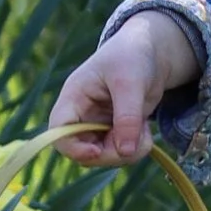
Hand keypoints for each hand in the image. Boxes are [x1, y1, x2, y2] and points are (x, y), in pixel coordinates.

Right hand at [50, 14, 201, 164]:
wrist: (152, 54)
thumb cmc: (133, 56)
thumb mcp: (131, 82)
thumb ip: (128, 117)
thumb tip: (125, 152)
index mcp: (74, 97)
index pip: (58, 130)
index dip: (72, 147)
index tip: (97, 151)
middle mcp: (81, 115)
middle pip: (82, 150)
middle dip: (110, 154)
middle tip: (137, 144)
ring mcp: (97, 126)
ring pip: (102, 156)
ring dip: (126, 152)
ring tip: (145, 130)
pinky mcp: (113, 132)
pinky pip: (119, 152)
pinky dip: (135, 148)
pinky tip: (145, 129)